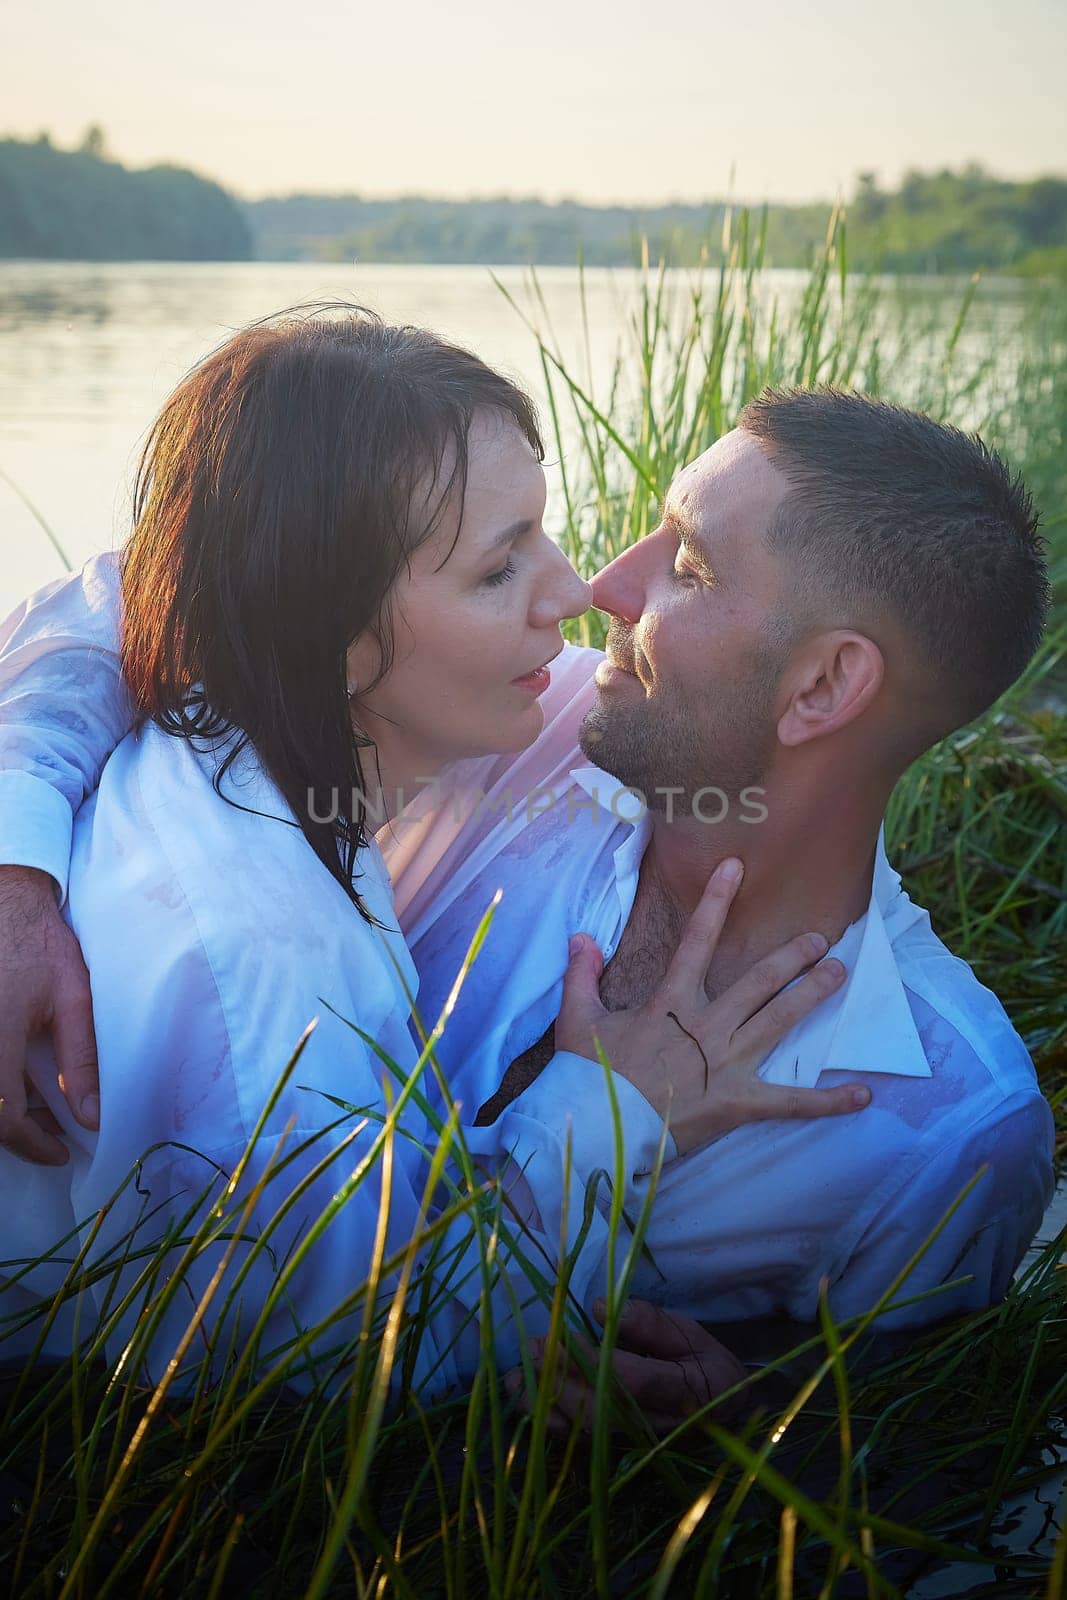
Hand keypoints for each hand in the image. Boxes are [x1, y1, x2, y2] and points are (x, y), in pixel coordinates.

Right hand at [0, 866, 98, 1163]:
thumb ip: (81, 1059)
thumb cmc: (40, 945)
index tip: (60, 1153)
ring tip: (40, 1109)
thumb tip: (92, 1116)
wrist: (6, 902)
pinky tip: (17, 1083)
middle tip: (53, 1134)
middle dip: (17, 1134)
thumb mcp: (73, 998)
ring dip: (4, 1110)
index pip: (4, 1116)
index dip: (31, 1144)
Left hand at [506, 1298, 748, 1435]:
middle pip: (602, 1412)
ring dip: (545, 1407)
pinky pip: (582, 1443)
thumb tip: (600, 1309)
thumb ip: (651, 1323)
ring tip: (513, 1380)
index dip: (593, 1359)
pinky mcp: (621, 1452)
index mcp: (685, 1392)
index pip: (632, 1381)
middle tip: (531, 1349)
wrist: (725, 1418)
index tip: (561, 1334)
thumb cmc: (706, 1366)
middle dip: (560, 1380)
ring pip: (586, 1433)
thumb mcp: (692, 1334)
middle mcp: (658, 1427)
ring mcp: (638, 1446)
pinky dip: (550, 1424)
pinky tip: (525, 1404)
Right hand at [554, 857, 869, 1153]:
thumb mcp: (577, 1019)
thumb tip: (581, 936)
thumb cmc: (587, 1075)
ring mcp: (725, 1063)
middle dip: (791, 957)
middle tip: (820, 938)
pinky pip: (789, 1102)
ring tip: (839, 972)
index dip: (716, 902)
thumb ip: (581, 974)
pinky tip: (862, 1094)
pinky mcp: (738, 1103)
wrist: (597, 1127)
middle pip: (757, 982)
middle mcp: (706, 1025)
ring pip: (778, 1021)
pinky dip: (827, 1101)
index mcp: (670, 1003)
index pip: (696, 942)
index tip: (735, 868)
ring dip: (812, 995)